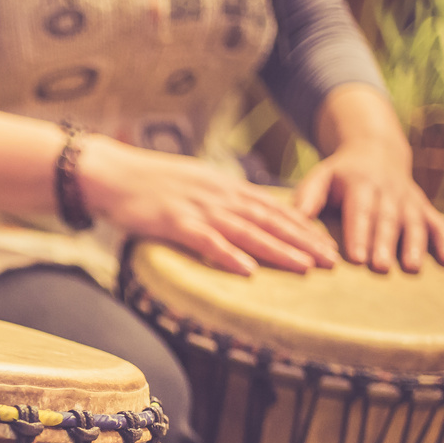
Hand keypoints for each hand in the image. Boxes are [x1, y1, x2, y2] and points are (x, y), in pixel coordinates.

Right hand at [77, 137, 338, 275]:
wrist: (110, 173)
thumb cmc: (146, 182)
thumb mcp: (192, 184)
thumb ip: (217, 199)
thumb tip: (239, 215)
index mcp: (224, 186)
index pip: (273, 206)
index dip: (303, 225)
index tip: (328, 243)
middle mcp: (218, 195)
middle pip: (270, 219)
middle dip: (304, 240)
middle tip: (333, 261)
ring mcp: (197, 208)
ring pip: (247, 231)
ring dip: (279, 250)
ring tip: (306, 267)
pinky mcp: (174, 222)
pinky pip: (206, 241)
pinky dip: (228, 255)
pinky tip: (248, 270)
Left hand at [292, 139, 443, 272]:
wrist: (376, 151)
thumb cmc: (339, 174)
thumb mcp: (320, 177)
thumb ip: (307, 198)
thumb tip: (296, 221)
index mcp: (361, 183)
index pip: (360, 210)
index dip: (359, 233)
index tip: (356, 257)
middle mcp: (389, 191)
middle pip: (388, 219)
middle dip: (384, 244)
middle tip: (380, 268)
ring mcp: (409, 199)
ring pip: (414, 222)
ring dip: (414, 245)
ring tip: (411, 268)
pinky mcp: (423, 207)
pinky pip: (438, 223)